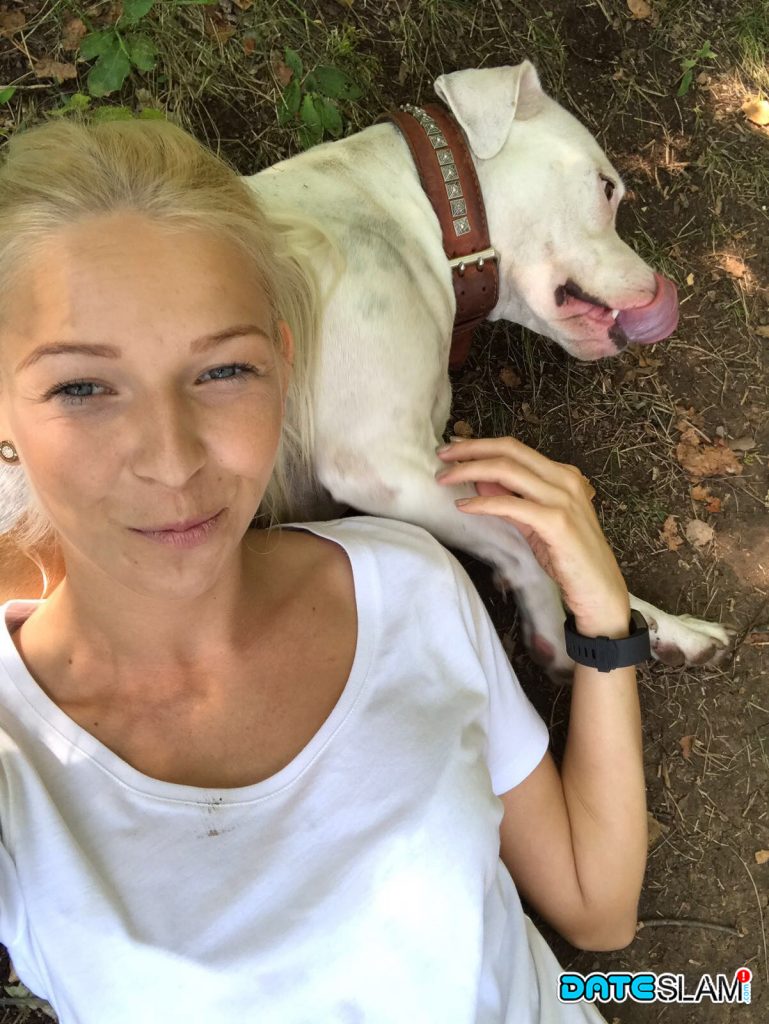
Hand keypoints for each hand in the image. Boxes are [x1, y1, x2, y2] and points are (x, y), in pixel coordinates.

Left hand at [435, 436, 629, 632]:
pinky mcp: (556, 522)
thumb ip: (511, 500)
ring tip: (444, 478)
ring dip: (470, 471)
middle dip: (471, 449)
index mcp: (563, 475)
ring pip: (507, 471)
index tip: (454, 447)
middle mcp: (565, 480)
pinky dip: (483, 503)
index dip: (481, 444)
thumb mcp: (535, 523)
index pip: (516, 449)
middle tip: (442, 453)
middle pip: (510, 451)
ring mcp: (563, 499)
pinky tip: (463, 506)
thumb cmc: (569, 558)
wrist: (599, 590)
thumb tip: (479, 481)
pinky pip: (511, 505)